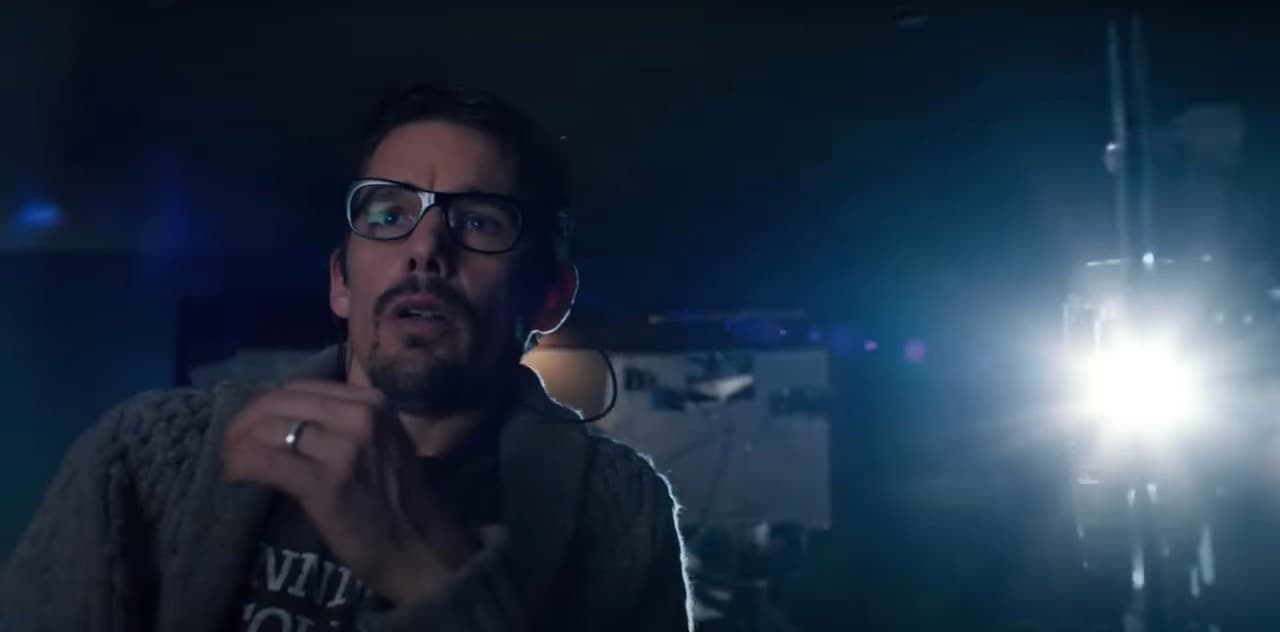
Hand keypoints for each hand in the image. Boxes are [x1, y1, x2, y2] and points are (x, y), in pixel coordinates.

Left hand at [221, 380, 475, 604]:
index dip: (266, 403)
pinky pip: (266, 461)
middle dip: (245, 421)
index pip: (302, 387)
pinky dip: (241, 465)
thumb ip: (344, 421)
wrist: (418, 546)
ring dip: (237, 444)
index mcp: (373, 402)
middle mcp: (360, 416)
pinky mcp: (326, 482)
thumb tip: (285, 415)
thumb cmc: (397, 498)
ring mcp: (344, 448)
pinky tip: (235, 476)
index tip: (250, 424)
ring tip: (230, 461)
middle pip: (280, 402)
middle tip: (229, 443)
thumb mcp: (381, 441)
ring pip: (268, 428)